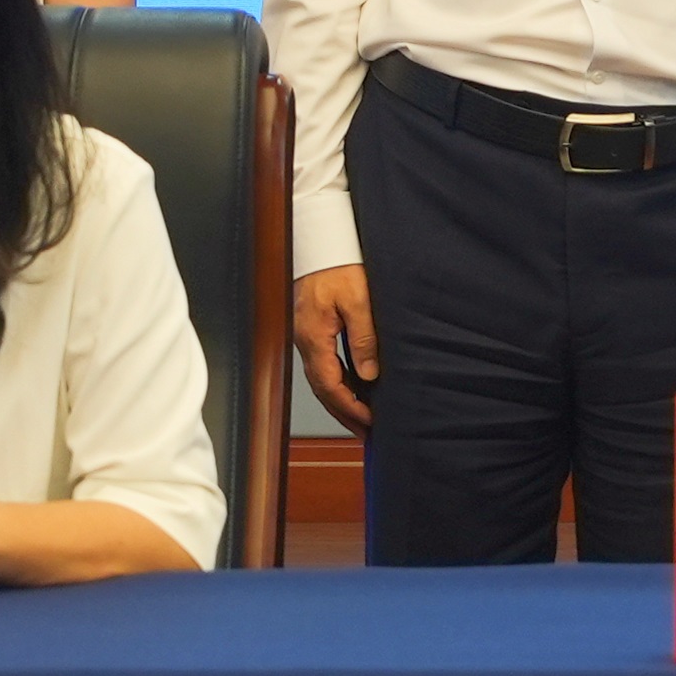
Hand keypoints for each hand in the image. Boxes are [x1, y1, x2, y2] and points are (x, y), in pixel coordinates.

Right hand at [291, 265, 378, 437]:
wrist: (321, 242)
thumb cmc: (338, 265)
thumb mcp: (358, 300)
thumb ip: (363, 338)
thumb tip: (368, 374)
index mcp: (314, 337)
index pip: (330, 385)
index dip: (350, 407)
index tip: (369, 421)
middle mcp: (306, 340)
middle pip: (323, 389)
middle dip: (344, 413)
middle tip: (365, 432)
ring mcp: (306, 336)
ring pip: (321, 379)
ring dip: (340, 401)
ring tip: (360, 419)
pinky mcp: (311, 330)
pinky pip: (323, 365)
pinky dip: (336, 383)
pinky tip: (350, 389)